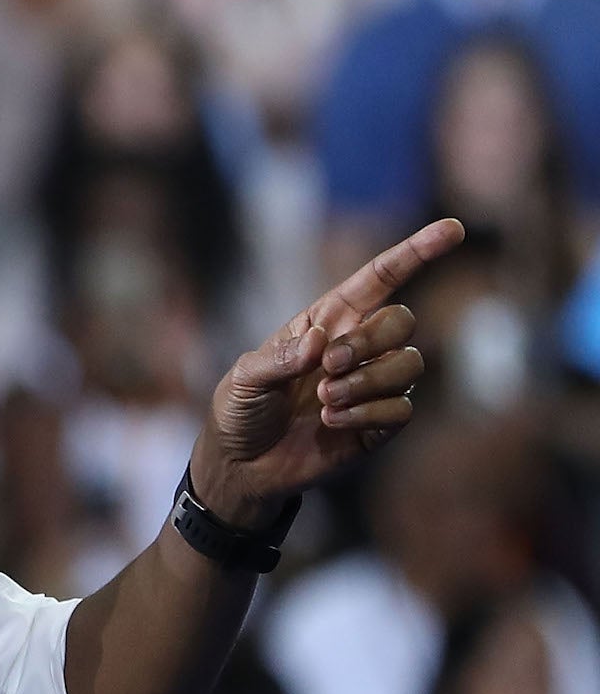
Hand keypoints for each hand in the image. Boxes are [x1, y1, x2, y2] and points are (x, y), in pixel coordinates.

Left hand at [189, 219, 464, 527]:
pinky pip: (403, 409)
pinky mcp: (380, 423)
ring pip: (410, 366)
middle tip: (328, 368)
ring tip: (324, 402)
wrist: (242, 464)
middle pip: (403, 322)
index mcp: (329, 320)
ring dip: (367, 383)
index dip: (417, 252)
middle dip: (370, 342)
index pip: (382, 278)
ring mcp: (373, 385)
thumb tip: (321, 342)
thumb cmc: (241, 410)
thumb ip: (280, 357)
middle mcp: (359, 346)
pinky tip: (332, 424)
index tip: (452, 229)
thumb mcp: (244, 377)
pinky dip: (367, 415)